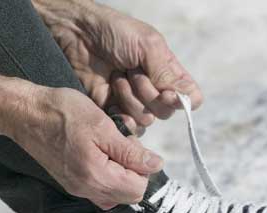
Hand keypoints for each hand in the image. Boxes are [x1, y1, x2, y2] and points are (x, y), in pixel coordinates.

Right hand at [0, 66, 162, 209]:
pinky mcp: (71, 183)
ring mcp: (77, 189)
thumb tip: (156, 165)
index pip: (138, 189)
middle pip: (129, 195)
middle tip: (122, 145)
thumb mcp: (103, 127)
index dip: (143, 168)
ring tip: (110, 148)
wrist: (25, 113)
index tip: (132, 145)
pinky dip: (107, 175)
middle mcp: (86, 190)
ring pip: (115, 194)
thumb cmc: (62, 114)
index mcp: (96, 177)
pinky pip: (100, 189)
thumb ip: (131, 151)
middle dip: (134, 172)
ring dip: (121, 174)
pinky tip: (100, 154)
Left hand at [33, 0, 202, 133]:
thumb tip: (187, 99)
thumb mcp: (147, 45)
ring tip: (115, 77)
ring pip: (146, 120)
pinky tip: (110, 95)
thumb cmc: (113, 31)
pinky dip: (120, 114)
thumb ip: (167, 72)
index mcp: (168, 73)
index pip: (190, 99)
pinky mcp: (115, 110)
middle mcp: (155, 90)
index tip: (166, 92)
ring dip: (129, 98)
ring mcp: (135, 102)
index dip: (181, 101)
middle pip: (166, 112)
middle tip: (131, 72)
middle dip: (147, 94)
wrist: (76, 34)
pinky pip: (127, 126)